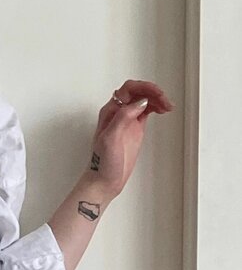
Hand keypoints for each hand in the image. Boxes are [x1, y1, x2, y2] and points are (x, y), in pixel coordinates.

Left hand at [89, 79, 173, 198]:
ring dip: (156, 99)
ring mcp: (127, 120)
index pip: (128, 89)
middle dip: (152, 92)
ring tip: (167, 106)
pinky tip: (163, 109)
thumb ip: (123, 117)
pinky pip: (147, 110)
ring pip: (144, 100)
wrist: (104, 181)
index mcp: (110, 111)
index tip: (156, 94)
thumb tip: (139, 102)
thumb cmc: (103, 164)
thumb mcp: (110, 138)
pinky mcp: (135, 128)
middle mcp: (118, 113)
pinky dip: (156, 107)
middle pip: (138, 92)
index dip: (143, 88)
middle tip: (165, 101)